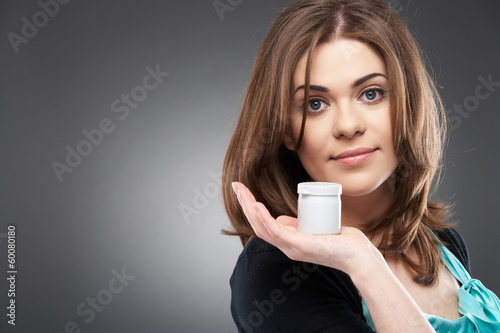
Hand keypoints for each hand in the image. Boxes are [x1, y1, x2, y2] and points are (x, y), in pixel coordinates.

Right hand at [232, 182, 379, 275]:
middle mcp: (285, 245)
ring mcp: (291, 247)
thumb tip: (280, 218)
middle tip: (236, 186)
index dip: (249, 207)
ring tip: (242, 192)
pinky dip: (263, 218)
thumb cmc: (339, 241)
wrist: (357, 254)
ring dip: (249, 208)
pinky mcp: (299, 245)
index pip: (261, 224)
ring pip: (262, 227)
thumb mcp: (311, 228)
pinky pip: (276, 231)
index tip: (241, 190)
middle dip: (244, 204)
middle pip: (256, 224)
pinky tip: (256, 206)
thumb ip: (296, 225)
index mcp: (287, 241)